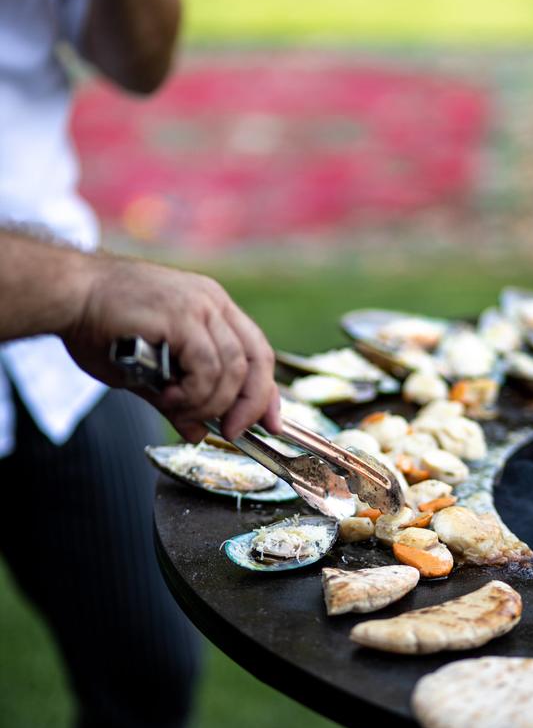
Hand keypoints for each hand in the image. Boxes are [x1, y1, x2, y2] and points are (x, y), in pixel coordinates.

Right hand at [63, 255, 280, 442]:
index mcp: (211, 306)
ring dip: (208, 402)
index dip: (268, 392)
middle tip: (229, 431)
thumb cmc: (99, 326)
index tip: (271, 424)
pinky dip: (193, 393)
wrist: (67, 295)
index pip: (257, 351)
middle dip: (247, 405)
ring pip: (231, 370)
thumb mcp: (149, 370)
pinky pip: (207, 368)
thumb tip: (198, 431)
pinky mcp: (182, 316)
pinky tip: (168, 396)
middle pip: (255, 362)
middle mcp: (212, 302)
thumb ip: (179, 398)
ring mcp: (199, 305)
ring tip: (176, 407)